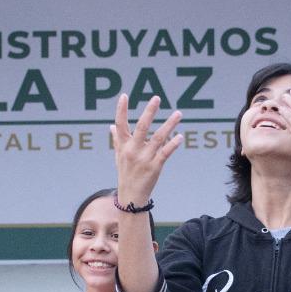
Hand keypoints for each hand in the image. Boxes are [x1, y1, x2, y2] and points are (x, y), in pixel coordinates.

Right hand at [111, 94, 181, 208]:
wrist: (131, 196)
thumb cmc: (126, 173)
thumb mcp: (119, 156)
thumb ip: (116, 140)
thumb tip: (110, 126)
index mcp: (123, 146)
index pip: (120, 125)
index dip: (121, 110)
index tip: (124, 96)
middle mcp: (133, 150)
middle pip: (141, 127)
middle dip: (149, 112)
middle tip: (156, 98)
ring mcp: (144, 159)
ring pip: (158, 138)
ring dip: (169, 125)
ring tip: (178, 113)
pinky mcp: (155, 167)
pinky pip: (165, 153)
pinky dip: (173, 144)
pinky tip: (180, 137)